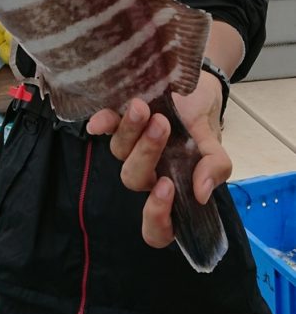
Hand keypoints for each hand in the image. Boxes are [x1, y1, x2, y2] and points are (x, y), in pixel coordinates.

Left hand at [86, 72, 231, 248]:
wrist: (195, 88)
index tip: (167, 187)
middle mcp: (146, 171)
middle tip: (162, 125)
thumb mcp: (215, 145)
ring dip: (130, 131)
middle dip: (146, 153)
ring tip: (144, 108)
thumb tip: (202, 193)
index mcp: (170, 186)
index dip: (157, 217)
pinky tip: (98, 123)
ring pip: (119, 151)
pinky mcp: (119, 121)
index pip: (157, 226)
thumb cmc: (202, 123)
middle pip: (134, 178)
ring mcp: (130, 146)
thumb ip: (215, 167)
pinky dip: (101, 124)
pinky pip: (105, 127)